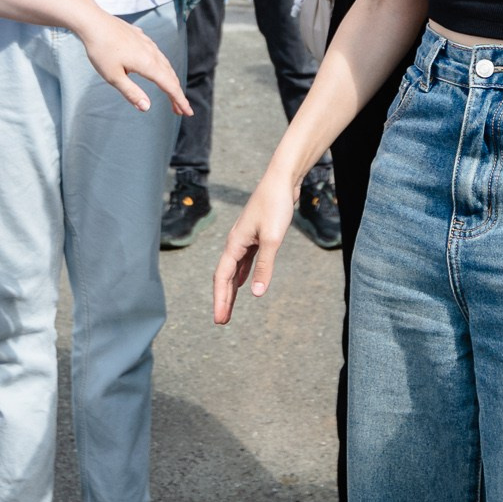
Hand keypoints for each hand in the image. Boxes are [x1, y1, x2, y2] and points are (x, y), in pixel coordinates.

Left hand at [74, 9, 190, 115]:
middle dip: (176, 94)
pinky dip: (163, 67)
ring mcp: (147, 43)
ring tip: (170, 92)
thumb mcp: (113, 77)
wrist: (93, 22)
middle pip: (170, 76)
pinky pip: (158, 55)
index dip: (180, 100)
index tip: (188, 112)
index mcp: (148, 64)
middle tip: (179, 110)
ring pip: (165, 64)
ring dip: (170, 80)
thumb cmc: (101, 51)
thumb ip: (131, 92)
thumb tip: (147, 108)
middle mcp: (152, 53)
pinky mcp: (141, 37)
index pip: (170, 86)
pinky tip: (157, 68)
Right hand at [212, 173, 297, 321]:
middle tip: (222, 321)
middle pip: (225, 276)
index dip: (220, 299)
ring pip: (234, 270)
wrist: (282, 180)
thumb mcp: (272, 239)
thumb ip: (264, 267)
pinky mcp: (256, 235)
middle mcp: (236, 242)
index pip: (222, 277)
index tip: (219, 319)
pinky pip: (245, 261)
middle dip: (223, 298)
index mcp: (235, 243)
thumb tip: (256, 293)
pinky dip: (243, 275)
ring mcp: (245, 238)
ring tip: (230, 307)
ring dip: (232, 289)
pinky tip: (246, 283)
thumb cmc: (275, 206)